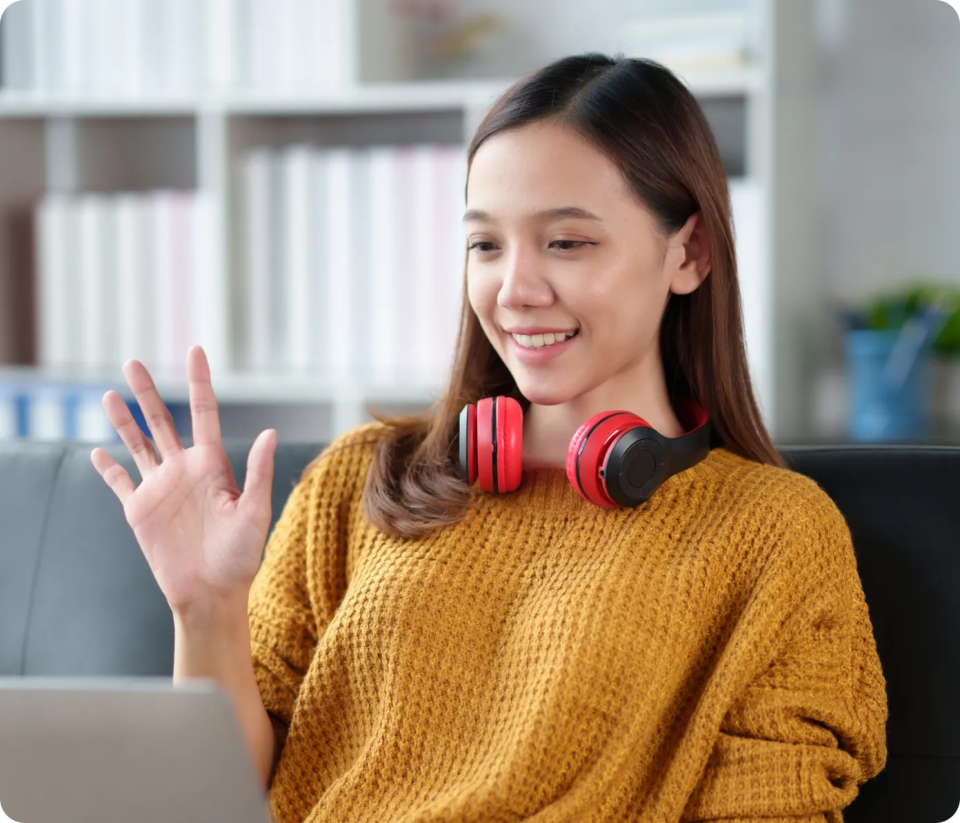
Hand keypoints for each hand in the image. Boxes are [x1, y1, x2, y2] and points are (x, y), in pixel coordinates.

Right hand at [90, 345, 277, 614]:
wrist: (212, 594)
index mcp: (212, 466)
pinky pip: (120, 484)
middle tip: (132, 362)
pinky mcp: (140, 512)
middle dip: (148, 392)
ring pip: (138, 445)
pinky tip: (96, 451)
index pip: (204, 413)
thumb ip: (259, 472)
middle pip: (163, 421)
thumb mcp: (255, 512)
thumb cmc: (241, 557)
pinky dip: (107, 468)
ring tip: (108, 394)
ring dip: (123, 421)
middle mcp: (184, 471)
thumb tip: (272, 432)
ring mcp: (160, 490)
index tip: (195, 351)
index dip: (200, 382)